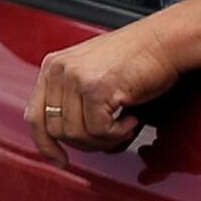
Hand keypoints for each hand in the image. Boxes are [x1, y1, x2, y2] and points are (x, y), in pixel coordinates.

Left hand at [28, 0, 200, 158]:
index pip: (34, 116)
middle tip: (111, 135)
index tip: (61, 160)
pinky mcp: (96, 87)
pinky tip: (131, 118)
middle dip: (86, 143)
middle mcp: (59, 69)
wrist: (166, 40)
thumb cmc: (137, 58)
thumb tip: (68, 141)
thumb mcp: (92, 75)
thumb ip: (73, 100)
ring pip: (77, 134)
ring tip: (124, 124)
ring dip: (105, 139)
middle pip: (56, 131)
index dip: (45, 145)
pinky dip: (119, 133)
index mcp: (53, 66)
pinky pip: (98, 131)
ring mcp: (76, 77)